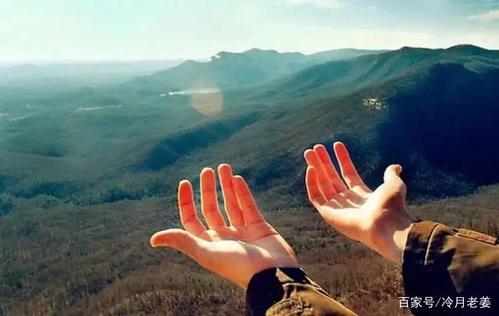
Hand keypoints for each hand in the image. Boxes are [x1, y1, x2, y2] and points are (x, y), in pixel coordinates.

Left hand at [150, 164, 297, 288]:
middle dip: (208, 189)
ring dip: (227, 186)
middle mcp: (223, 237)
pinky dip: (243, 193)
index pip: (192, 220)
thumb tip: (153, 239)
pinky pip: (249, 206)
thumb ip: (182, 241)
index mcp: (208, 244)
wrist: (272, 275)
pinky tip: (237, 178)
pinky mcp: (260, 228)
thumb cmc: (237, 266)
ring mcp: (242, 232)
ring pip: (231, 204)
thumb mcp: (206, 253)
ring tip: (224, 166)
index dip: (186, 202)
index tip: (185, 182)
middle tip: (207, 170)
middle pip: (212, 209)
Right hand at [304, 142, 414, 263]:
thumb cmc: (391, 207)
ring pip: (321, 185)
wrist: (386, 224)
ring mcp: (337, 209)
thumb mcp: (393, 185)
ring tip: (308, 152)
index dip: (342, 159)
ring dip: (315, 168)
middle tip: (316, 147)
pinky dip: (311, 183)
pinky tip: (311, 168)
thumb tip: (396, 166)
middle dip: (324, 162)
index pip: (348, 174)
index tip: (336, 144)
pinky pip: (316, 197)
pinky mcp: (328, 215)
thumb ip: (390, 175)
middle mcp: (348, 202)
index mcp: (362, 196)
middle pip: (332, 178)